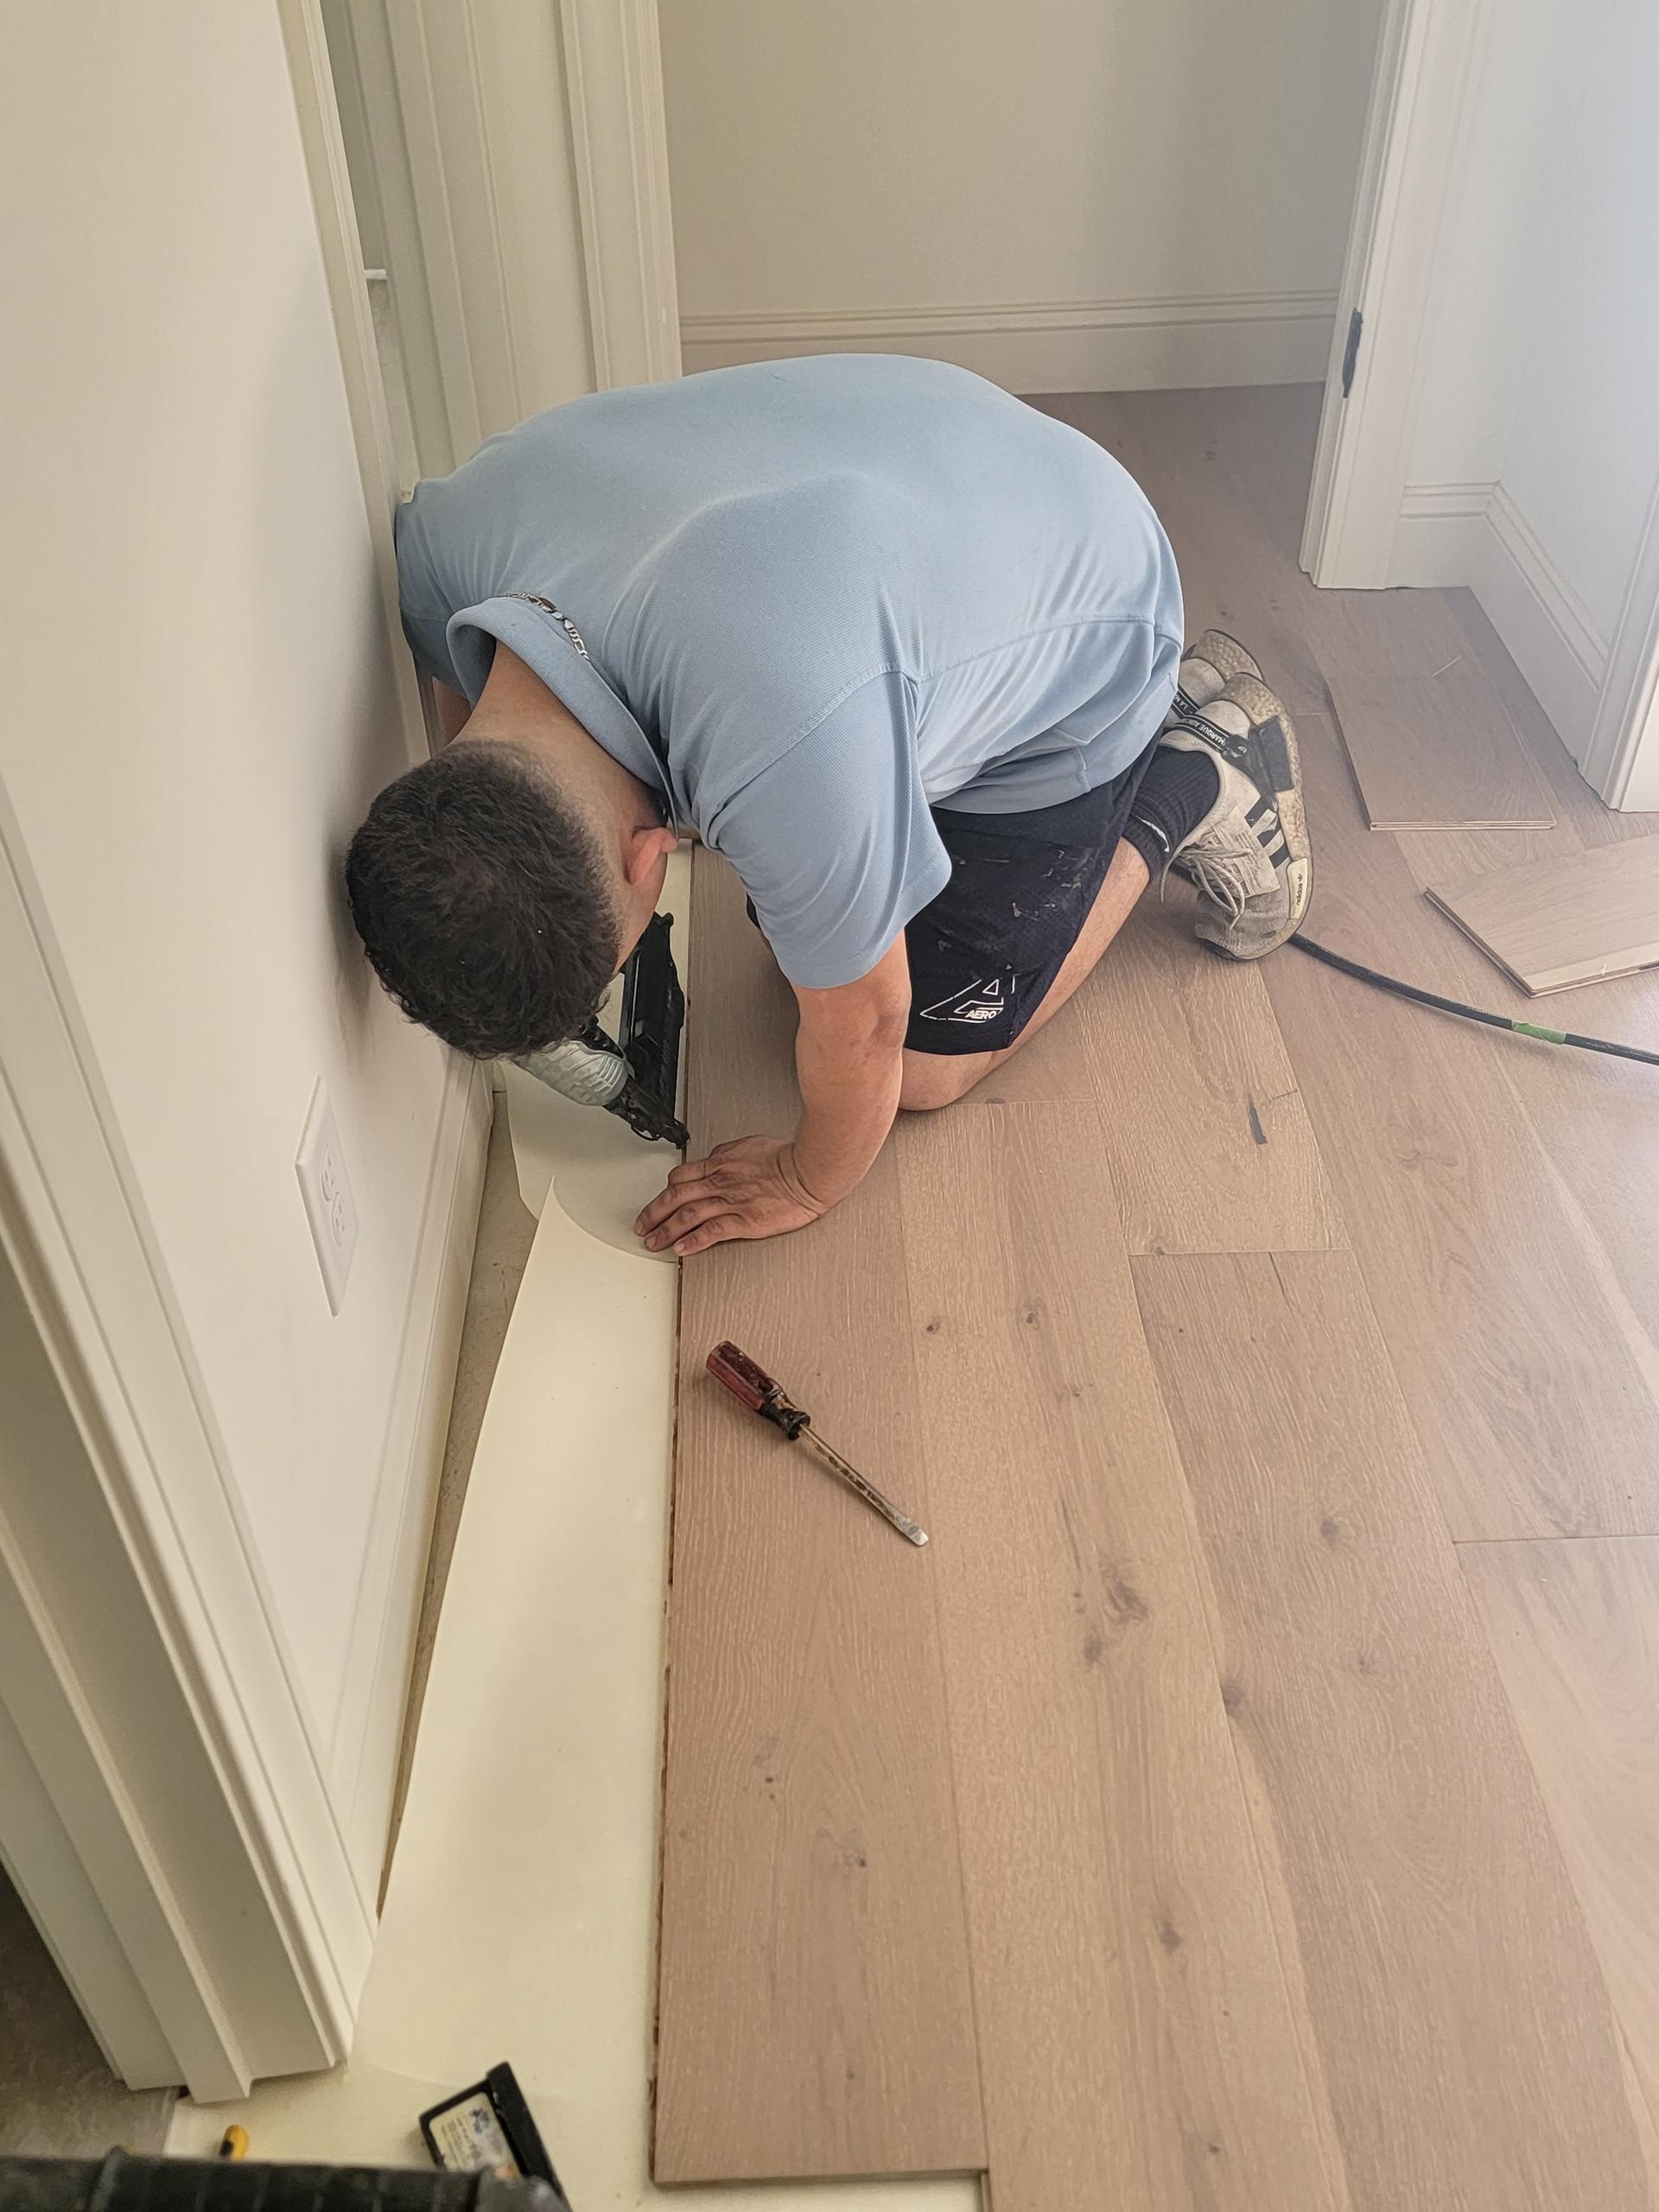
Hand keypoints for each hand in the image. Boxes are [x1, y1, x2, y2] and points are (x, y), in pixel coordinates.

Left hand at [634, 1136, 830, 1255]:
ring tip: (653, 1242)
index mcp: (720, 1162)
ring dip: (665, 1230)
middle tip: (642, 1226)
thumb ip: (729, 1153)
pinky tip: (681, 1249)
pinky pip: (711, 1232)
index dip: (664, 1191)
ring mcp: (730, 1202)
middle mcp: (720, 1182)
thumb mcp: (749, 1144)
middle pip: (675, 1197)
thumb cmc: (786, 1158)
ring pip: (687, 1215)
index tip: (658, 1202)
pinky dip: (693, 1241)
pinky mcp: (744, 1221)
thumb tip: (715, 1158)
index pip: (681, 1176)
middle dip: (653, 1213)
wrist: (808, 1172)